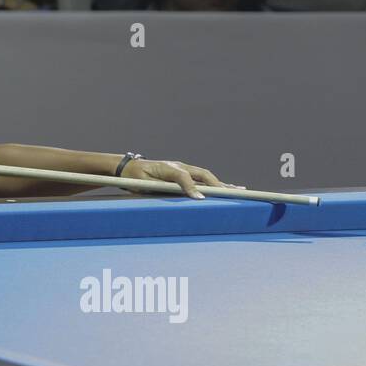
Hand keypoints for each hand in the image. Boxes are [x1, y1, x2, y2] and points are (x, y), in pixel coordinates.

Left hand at [121, 158, 240, 200]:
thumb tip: (188, 196)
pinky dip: (213, 184)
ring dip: (220, 184)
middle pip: (203, 174)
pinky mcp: (183, 174)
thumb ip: (163, 187)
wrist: (129, 169)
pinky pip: (201, 179)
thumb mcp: (146, 183)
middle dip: (217, 184)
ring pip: (205, 176)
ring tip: (236, 190)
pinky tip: (224, 188)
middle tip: (232, 193)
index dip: (192, 187)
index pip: (185, 176)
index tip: (202, 198)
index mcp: (169, 168)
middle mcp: (179, 167)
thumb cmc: (137, 177)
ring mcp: (182, 169)